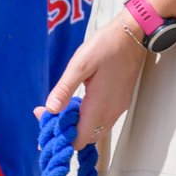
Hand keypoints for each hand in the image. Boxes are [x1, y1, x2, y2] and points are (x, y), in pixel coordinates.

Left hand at [33, 13, 147, 147]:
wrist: (131, 37)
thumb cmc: (105, 47)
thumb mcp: (80, 65)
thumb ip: (65, 89)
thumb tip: (50, 108)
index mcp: (99, 106)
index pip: (79, 138)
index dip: (61, 136)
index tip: (43, 122)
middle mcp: (111, 112)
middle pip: (86, 137)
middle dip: (65, 131)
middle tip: (45, 115)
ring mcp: (117, 108)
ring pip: (95, 130)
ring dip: (76, 126)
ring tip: (57, 111)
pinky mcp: (120, 102)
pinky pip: (102, 120)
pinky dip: (86, 119)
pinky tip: (75, 105)